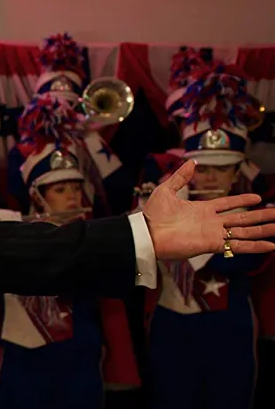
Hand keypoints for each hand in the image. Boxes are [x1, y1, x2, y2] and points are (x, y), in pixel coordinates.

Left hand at [144, 160, 274, 259]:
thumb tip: (192, 162)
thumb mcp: (166, 190)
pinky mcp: (213, 244)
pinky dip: (255, 246)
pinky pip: (238, 245)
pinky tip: (271, 245)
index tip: (258, 198)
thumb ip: (180, 177)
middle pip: (243, 218)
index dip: (243, 201)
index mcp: (202, 210)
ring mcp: (214, 234)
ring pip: (245, 231)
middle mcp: (211, 222)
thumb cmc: (152, 214)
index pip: (229, 204)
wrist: (146, 233)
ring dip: (263, 229)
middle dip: (261, 216)